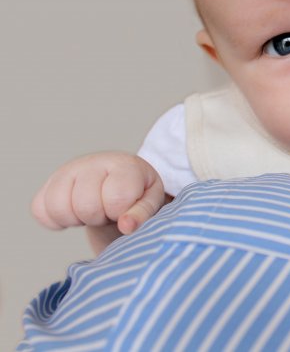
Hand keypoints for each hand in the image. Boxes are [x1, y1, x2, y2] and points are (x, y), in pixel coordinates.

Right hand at [32, 152, 163, 246]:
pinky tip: (75, 213)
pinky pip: (39, 210)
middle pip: (85, 206)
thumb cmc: (137, 193)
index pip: (116, 198)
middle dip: (100, 217)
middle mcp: (93, 162)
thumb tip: (126, 226)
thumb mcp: (150, 201)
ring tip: (94, 211)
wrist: (119, 182)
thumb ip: (143, 214)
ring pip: (58, 208)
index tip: (126, 208)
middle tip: (110, 211)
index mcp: (123, 164)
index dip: (121, 213)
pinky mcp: (49, 183)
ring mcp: (68, 171)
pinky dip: (56, 221)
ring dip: (77, 219)